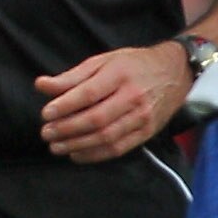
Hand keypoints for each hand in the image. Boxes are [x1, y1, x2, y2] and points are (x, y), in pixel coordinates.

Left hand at [36, 42, 193, 163]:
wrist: (176, 72)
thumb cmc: (133, 65)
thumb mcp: (103, 61)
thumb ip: (72, 76)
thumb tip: (41, 85)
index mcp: (120, 74)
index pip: (89, 93)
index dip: (65, 106)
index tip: (45, 114)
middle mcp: (133, 96)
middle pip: (96, 119)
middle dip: (67, 129)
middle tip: (46, 133)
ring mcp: (142, 117)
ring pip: (106, 137)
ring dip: (77, 145)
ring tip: (56, 146)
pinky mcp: (147, 132)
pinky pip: (118, 149)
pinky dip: (94, 155)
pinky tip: (76, 154)